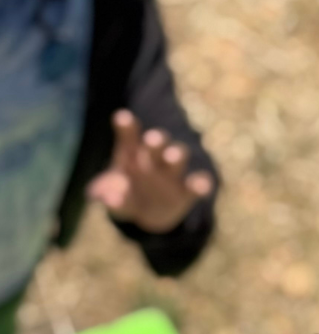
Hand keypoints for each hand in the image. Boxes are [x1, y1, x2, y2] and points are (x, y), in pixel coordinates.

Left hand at [87, 110, 212, 232]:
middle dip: (155, 141)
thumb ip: (106, 194)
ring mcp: (173, 174)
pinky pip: (197, 185)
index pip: (130, 137)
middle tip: (152, 139)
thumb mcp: (112, 194)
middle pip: (157, 144)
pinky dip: (201, 183)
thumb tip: (101, 196)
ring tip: (171, 156)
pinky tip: (202, 185)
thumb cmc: (128, 194)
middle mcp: (155, 158)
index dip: (127, 127)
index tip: (122, 118)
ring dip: (175, 155)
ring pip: (177, 158)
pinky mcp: (187, 192)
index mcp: (133, 153)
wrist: (148, 215)